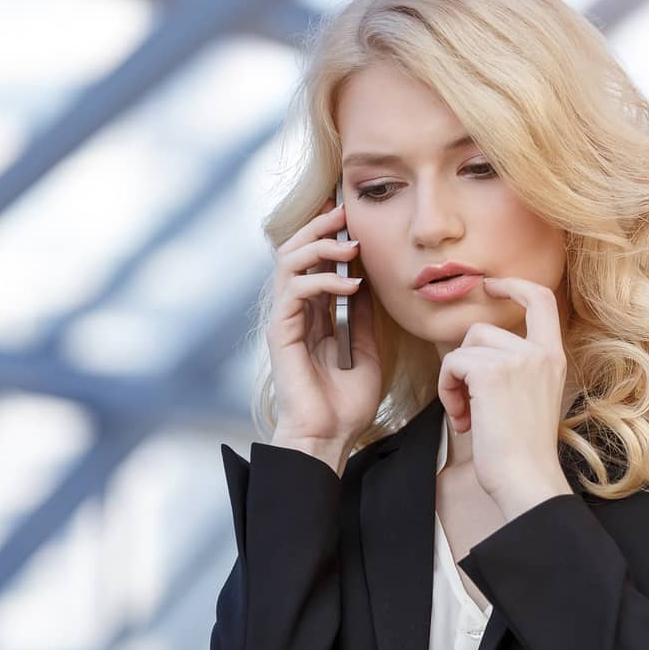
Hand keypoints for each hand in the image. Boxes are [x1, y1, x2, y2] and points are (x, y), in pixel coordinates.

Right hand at [266, 198, 381, 470]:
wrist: (329, 437)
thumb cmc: (346, 405)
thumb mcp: (367, 352)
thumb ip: (363, 317)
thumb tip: (367, 282)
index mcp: (312, 316)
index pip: (313, 262)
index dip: (328, 235)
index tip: (352, 217)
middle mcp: (295, 313)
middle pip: (295, 251)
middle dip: (319, 227)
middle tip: (345, 212)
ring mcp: (285, 321)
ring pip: (289, 262)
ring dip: (320, 247)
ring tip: (351, 247)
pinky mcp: (281, 333)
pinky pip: (296, 290)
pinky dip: (323, 281)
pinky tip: (350, 286)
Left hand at [436, 278, 572, 517]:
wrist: (527, 480)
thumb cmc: (523, 454)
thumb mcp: (530, 401)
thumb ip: (514, 372)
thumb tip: (472, 358)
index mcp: (553, 357)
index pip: (540, 299)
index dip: (513, 285)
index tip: (491, 286)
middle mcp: (540, 352)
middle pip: (482, 330)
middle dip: (464, 364)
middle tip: (467, 406)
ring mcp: (518, 359)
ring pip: (464, 347)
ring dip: (453, 382)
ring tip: (465, 416)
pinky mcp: (492, 372)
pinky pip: (452, 363)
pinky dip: (446, 390)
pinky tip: (461, 420)